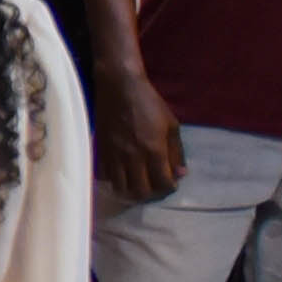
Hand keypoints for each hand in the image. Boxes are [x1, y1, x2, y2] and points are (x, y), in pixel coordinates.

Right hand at [95, 65, 185, 203]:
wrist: (120, 88)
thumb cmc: (150, 103)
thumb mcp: (171, 125)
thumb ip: (176, 152)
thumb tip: (180, 174)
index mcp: (154, 150)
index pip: (162, 183)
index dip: (168, 188)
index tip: (170, 183)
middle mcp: (133, 157)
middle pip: (140, 191)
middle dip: (150, 194)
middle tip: (153, 186)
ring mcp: (114, 155)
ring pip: (120, 188)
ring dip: (130, 190)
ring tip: (136, 184)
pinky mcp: (101, 151)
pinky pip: (104, 176)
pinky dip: (113, 180)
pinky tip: (120, 174)